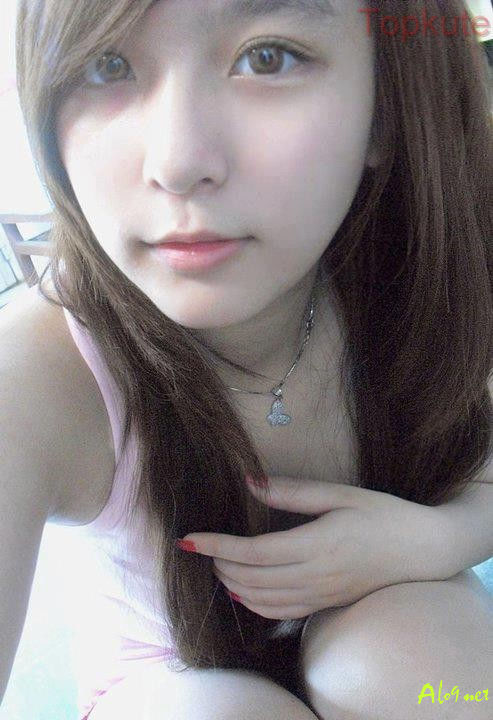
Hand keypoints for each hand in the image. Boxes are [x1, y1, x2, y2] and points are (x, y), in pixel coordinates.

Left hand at [177, 476, 452, 619]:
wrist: (422, 549)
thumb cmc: (382, 513)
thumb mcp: (340, 494)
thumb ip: (293, 491)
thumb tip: (250, 481)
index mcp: (318, 544)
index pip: (253, 552)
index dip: (216, 546)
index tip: (188, 539)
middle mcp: (316, 575)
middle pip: (251, 579)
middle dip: (218, 564)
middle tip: (199, 546)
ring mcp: (321, 594)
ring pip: (262, 601)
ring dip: (231, 585)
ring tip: (215, 564)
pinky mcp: (326, 604)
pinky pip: (282, 612)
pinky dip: (254, 605)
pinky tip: (242, 592)